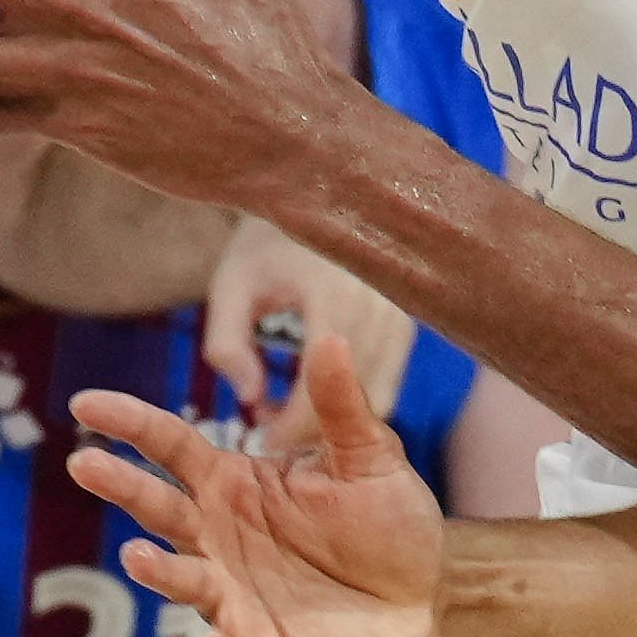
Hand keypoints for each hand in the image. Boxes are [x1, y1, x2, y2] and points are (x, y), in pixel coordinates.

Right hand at [81, 338, 442, 636]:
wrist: (427, 595)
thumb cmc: (390, 520)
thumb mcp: (371, 458)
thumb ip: (343, 406)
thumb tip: (332, 338)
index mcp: (235, 484)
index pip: (170, 447)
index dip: (129, 423)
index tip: (85, 404)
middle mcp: (218, 538)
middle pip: (158, 508)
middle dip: (120, 486)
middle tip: (83, 463)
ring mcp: (228, 596)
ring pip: (176, 581)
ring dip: (156, 571)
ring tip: (139, 555)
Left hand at [204, 215, 415, 417]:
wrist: (316, 195)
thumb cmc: (266, 243)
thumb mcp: (231, 286)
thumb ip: (227, 344)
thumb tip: (251, 398)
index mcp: (333, 294)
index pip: (319, 384)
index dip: (293, 424)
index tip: (263, 442)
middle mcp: (378, 305)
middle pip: (354, 394)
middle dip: (314, 428)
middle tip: (273, 435)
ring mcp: (401, 314)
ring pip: (377, 392)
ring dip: (337, 417)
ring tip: (292, 416)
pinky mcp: (408, 321)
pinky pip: (390, 378)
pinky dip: (358, 399)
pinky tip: (321, 397)